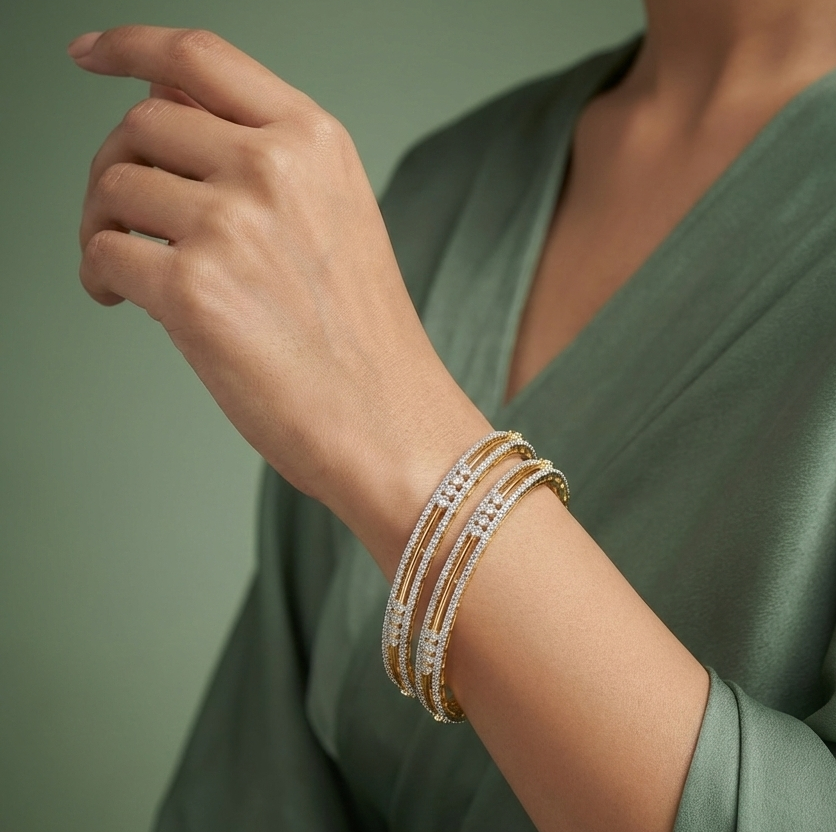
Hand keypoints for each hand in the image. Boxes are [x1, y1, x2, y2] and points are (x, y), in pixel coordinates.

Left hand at [72, 25, 489, 568]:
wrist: (391, 427)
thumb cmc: (366, 346)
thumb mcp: (337, 223)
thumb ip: (266, 168)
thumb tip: (172, 141)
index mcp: (314, 141)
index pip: (200, 58)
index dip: (130, 48)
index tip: (93, 57)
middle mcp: (272, 167)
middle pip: (143, 123)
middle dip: (116, 167)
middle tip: (119, 218)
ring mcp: (231, 224)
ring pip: (115, 186)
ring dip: (102, 225)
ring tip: (127, 272)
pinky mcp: (193, 290)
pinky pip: (104, 253)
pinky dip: (98, 276)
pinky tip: (121, 301)